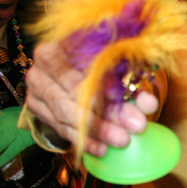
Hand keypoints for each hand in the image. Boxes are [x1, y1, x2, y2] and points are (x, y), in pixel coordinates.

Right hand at [25, 41, 157, 156]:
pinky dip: (83, 140)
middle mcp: (45, 59)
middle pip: (76, 90)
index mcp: (68, 39)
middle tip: (136, 126)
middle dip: (108, 112)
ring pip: (66, 111)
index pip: (85, 61)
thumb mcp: (125, 69)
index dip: (103, 80)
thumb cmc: (107, 67)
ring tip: (122, 140)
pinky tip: (102, 149)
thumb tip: (149, 104)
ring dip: (97, 130)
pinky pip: (59, 127)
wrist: (77, 73)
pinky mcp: (35, 106)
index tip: (122, 96)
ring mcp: (37, 84)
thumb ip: (137, 85)